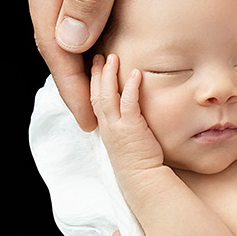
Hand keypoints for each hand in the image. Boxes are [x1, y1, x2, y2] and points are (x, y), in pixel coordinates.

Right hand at [16, 0, 175, 131]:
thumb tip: (71, 44)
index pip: (54, 40)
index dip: (73, 83)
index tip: (91, 121)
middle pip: (58, 38)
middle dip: (78, 82)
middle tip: (100, 124)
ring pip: (72, 25)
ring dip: (88, 63)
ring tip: (107, 102)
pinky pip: (87, 7)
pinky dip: (100, 36)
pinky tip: (115, 56)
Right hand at [90, 54, 164, 179]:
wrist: (143, 179)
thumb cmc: (140, 161)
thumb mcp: (127, 139)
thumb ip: (126, 124)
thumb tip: (131, 112)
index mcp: (105, 128)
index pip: (94, 100)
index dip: (93, 83)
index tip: (96, 68)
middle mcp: (107, 126)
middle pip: (95, 93)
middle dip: (96, 72)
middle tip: (98, 56)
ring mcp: (117, 127)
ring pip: (106, 95)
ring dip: (109, 74)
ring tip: (112, 57)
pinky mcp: (131, 128)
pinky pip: (128, 103)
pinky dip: (130, 87)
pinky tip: (136, 73)